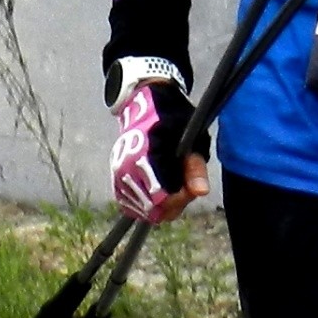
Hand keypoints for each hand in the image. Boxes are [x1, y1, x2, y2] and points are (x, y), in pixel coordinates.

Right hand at [110, 67, 203, 223]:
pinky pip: (134, 206)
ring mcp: (118, 177)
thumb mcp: (191, 139)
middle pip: (154, 209)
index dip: (181, 198)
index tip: (192, 186)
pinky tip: (161, 189)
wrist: (146, 106)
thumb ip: (195, 168)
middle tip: (184, 183)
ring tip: (172, 183)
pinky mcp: (116, 182)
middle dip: (173, 202)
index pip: (162, 199)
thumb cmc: (173, 120)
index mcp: (144, 157)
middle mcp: (125, 170)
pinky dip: (150, 203)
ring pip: (145, 210)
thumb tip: (201, 192)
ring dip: (162, 204)